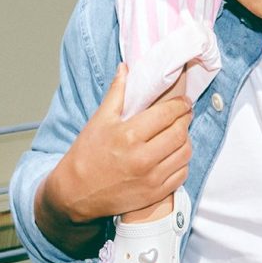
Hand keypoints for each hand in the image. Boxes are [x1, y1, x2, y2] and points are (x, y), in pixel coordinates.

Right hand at [47, 64, 193, 223]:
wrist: (75, 193)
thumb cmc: (86, 154)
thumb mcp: (100, 119)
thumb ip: (117, 92)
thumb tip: (126, 68)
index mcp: (129, 135)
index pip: (168, 114)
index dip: (180, 105)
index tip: (183, 102)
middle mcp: (143, 158)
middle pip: (180, 133)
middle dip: (185, 120)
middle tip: (183, 115)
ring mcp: (150, 179)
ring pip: (185, 154)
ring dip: (186, 140)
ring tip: (179, 134)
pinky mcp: (154, 194)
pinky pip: (182, 175)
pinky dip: (182, 163)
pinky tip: (174, 155)